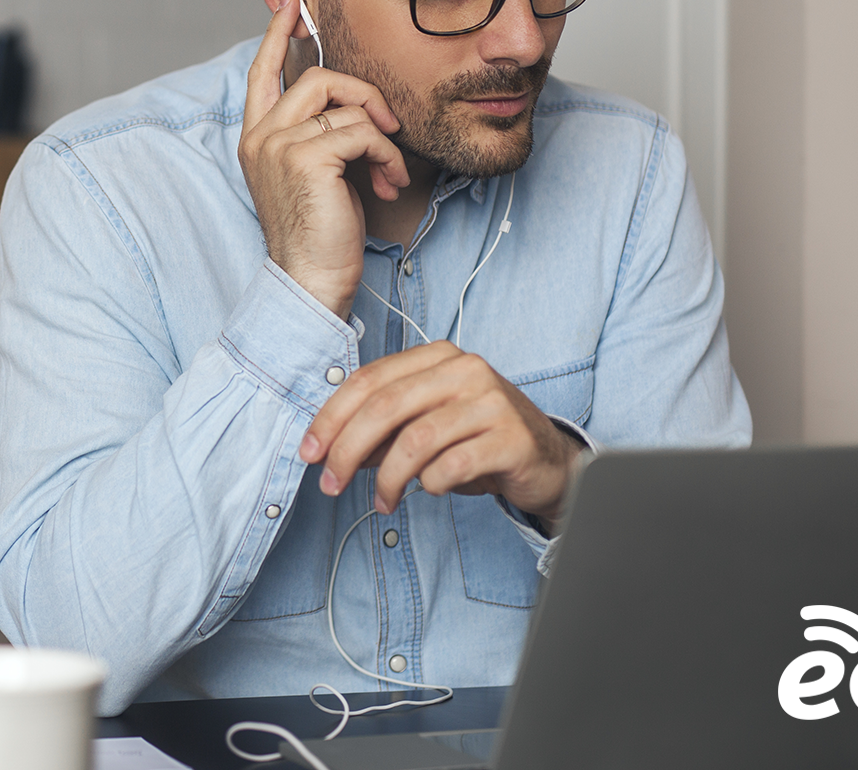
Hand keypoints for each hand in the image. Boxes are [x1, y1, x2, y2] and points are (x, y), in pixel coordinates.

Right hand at [239, 0, 410, 317]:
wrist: (311, 281)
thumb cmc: (323, 234)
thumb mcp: (318, 174)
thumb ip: (321, 133)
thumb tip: (354, 101)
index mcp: (256, 138)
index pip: (262, 71)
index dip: (279, 32)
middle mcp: (260, 136)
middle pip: (316, 76)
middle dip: (363, 94)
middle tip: (389, 127)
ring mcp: (278, 144)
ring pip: (346, 103)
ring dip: (383, 136)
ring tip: (390, 169)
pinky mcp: (305, 156)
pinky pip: (363, 131)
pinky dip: (388, 156)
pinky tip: (389, 183)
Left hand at [297, 340, 582, 520]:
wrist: (548, 460)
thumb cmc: (478, 439)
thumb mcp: (425, 426)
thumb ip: (381, 430)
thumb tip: (329, 448)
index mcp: (437, 356)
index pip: (369, 380)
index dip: (331, 418)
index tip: (309, 452)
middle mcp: (465, 369)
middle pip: (385, 406)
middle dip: (347, 450)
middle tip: (331, 484)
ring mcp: (491, 401)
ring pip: (416, 440)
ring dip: (389, 479)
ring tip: (384, 501)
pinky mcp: (511, 438)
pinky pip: (452, 466)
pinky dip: (432, 484)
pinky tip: (432, 491)